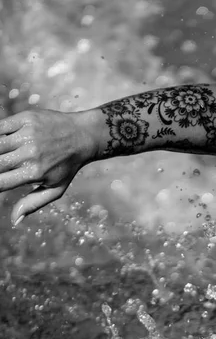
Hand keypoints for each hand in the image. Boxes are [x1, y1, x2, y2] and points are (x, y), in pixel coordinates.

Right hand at [0, 109, 95, 224]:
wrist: (83, 137)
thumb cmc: (67, 167)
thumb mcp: (55, 189)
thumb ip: (33, 203)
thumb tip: (15, 220)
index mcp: (35, 173)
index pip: (0, 182)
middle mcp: (31, 154)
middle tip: (1, 169)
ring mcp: (28, 135)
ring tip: (3, 158)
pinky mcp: (26, 118)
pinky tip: (1, 142)